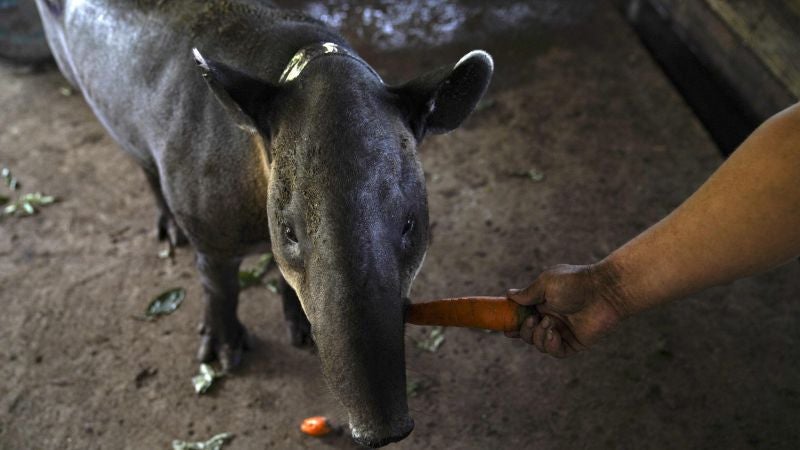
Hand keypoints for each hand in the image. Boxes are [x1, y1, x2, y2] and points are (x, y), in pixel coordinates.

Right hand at [506, 264, 626, 357]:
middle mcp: (551, 318)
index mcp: (543, 303)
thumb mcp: (545, 283)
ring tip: (549, 323)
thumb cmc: (575, 283)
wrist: (604, 291)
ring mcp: (563, 331)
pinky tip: (554, 333)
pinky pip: (556, 352)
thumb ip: (528, 293)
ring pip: (540, 344)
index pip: (523, 316)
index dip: (512, 323)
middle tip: (532, 320)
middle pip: (528, 334)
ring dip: (538, 336)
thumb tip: (509, 295)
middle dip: (524, 330)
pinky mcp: (574, 343)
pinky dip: (550, 345)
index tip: (503, 327)